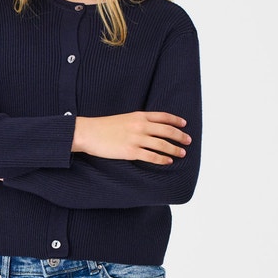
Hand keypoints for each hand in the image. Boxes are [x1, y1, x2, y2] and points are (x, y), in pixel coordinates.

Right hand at [72, 112, 189, 164]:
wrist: (88, 132)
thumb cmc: (103, 126)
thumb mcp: (124, 118)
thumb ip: (138, 121)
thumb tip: (151, 128)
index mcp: (139, 116)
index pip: (163, 116)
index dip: (176, 121)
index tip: (184, 124)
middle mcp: (140, 126)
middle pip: (167, 130)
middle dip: (180, 136)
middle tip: (188, 141)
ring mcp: (136, 139)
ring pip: (162, 144)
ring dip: (175, 149)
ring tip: (182, 153)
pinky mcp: (131, 152)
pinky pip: (151, 156)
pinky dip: (162, 159)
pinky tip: (168, 161)